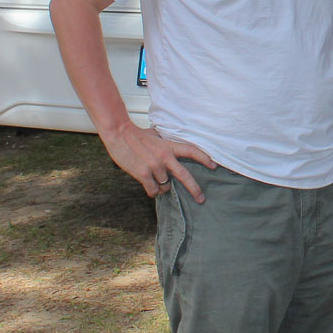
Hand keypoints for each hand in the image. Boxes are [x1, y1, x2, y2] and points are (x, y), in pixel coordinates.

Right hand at [98, 120, 217, 200]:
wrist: (119, 133)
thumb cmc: (136, 134)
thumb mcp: (156, 136)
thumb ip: (166, 144)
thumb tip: (173, 150)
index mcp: (168, 146)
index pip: (191, 151)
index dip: (204, 158)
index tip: (214, 165)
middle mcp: (164, 157)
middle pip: (184, 175)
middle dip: (194, 189)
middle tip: (201, 198)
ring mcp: (154, 166)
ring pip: (165, 186)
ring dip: (163, 187)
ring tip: (155, 180)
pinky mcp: (143, 174)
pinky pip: (153, 190)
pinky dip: (153, 191)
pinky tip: (150, 187)